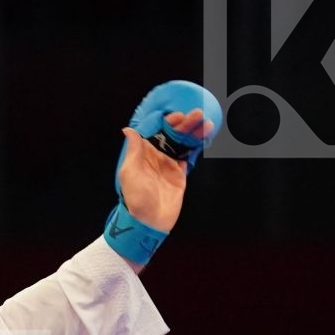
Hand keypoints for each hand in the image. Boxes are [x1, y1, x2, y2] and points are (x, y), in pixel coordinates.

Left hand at [115, 110, 214, 233]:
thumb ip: (134, 150)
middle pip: (172, 136)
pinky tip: (205, 136)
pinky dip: (197, 146)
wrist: (149, 221)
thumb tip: (128, 129)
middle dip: (184, 124)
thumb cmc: (136, 197)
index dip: (166, 122)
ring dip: (193, 133)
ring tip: (206, 122)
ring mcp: (169, 165)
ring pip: (183, 144)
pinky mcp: (180, 174)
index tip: (177, 115)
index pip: (155, 132)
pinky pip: (189, 156)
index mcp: (143, 154)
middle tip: (197, 113)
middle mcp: (156, 157)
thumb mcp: (130, 172)